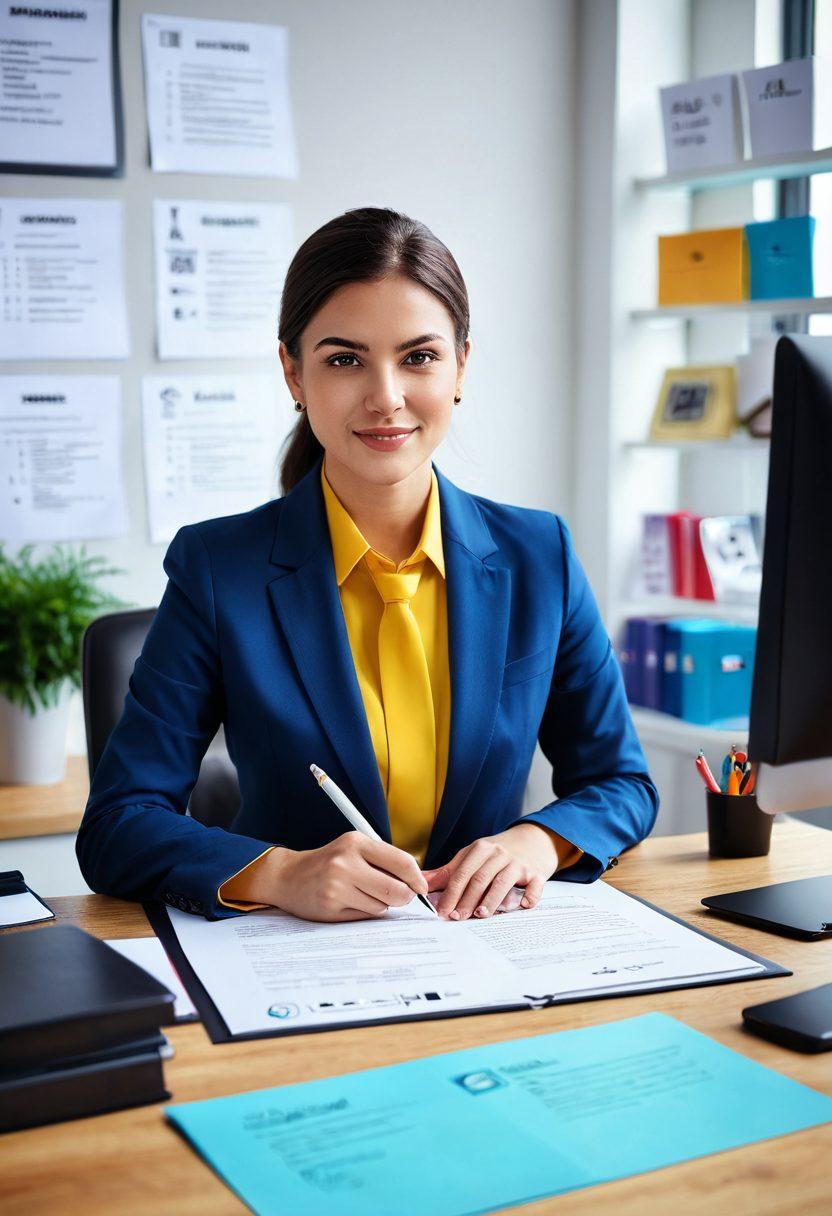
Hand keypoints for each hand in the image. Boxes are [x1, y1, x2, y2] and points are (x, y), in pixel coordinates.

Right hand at [261, 832, 428, 921]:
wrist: (288, 876)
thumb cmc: (329, 862)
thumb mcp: (354, 849)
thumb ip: (384, 860)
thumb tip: (419, 880)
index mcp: (356, 842)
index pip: (401, 862)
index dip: (417, 878)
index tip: (421, 886)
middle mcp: (345, 863)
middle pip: (396, 890)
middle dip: (405, 897)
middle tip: (401, 896)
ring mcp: (336, 887)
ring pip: (382, 906)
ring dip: (381, 904)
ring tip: (363, 893)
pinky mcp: (330, 908)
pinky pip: (365, 916)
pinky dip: (365, 912)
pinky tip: (350, 902)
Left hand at [422, 823, 559, 920]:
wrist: (532, 841)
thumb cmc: (496, 854)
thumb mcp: (471, 856)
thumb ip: (448, 871)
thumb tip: (421, 883)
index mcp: (480, 849)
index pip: (462, 873)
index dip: (451, 893)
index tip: (443, 911)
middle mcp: (499, 854)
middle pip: (480, 878)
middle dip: (467, 900)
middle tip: (458, 917)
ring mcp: (518, 863)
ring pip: (503, 882)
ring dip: (492, 899)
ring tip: (481, 915)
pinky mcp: (536, 873)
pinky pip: (535, 885)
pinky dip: (530, 896)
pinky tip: (523, 906)